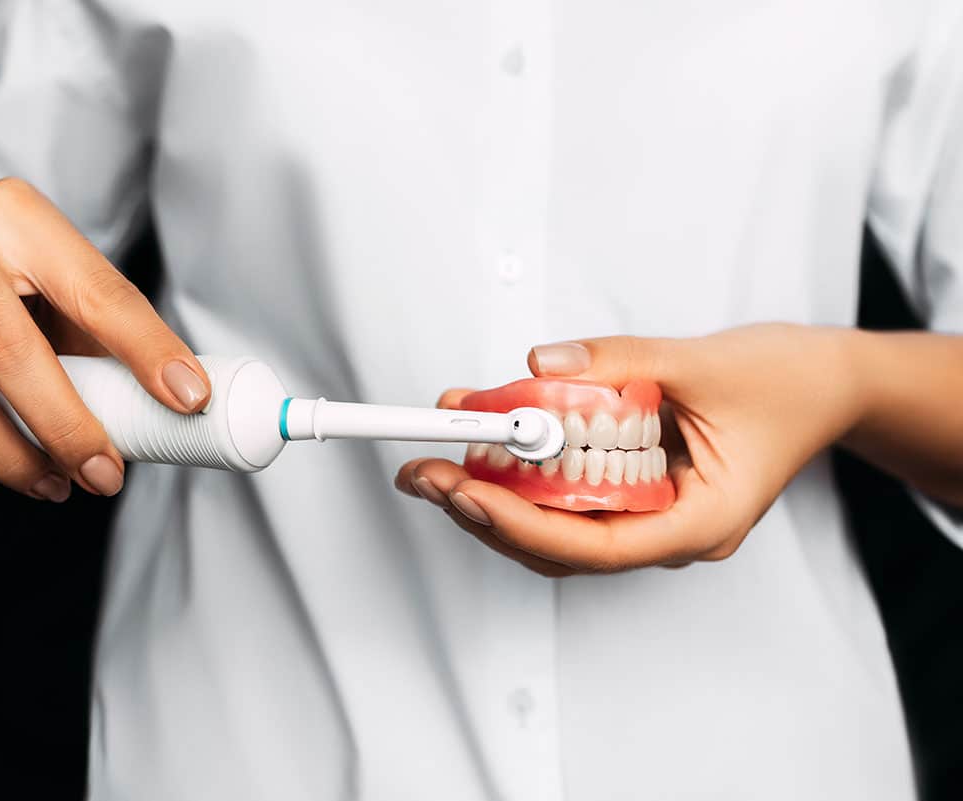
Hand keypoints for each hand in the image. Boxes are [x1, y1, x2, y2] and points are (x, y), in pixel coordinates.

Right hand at [0, 175, 209, 500]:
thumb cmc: (2, 261)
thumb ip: (106, 328)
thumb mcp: (57, 268)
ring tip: (50, 483)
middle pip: (11, 357)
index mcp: (19, 215)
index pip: (97, 293)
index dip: (147, 352)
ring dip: (8, 463)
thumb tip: (176, 404)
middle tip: (104, 477)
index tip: (188, 403)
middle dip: (68, 433)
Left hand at [396, 324, 864, 575]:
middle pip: (563, 545)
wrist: (825, 385)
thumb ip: (616, 361)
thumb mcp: (701, 360)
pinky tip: (486, 441)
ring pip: (559, 525)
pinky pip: (572, 492)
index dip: (524, 524)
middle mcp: (669, 530)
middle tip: (426, 473)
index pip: (598, 546)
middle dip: (486, 510)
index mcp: (701, 519)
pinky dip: (526, 468)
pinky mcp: (637, 490)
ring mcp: (652, 514)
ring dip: (495, 491)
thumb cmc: (786, 383)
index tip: (466, 493)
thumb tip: (537, 367)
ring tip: (437, 457)